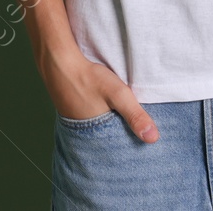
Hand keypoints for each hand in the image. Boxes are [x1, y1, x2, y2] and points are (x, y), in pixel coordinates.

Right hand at [40, 48, 158, 141]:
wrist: (58, 62)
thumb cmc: (87, 78)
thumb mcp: (118, 94)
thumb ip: (135, 115)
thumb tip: (153, 138)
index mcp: (96, 135)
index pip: (118, 149)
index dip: (131, 145)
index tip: (144, 143)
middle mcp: (84, 133)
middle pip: (109, 140)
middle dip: (122, 137)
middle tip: (137, 131)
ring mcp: (77, 122)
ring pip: (100, 129)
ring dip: (111, 125)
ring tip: (123, 120)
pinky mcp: (73, 111)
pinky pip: (92, 120)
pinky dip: (101, 117)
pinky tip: (105, 109)